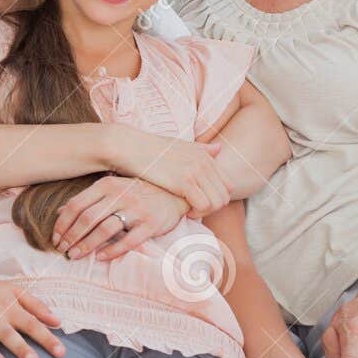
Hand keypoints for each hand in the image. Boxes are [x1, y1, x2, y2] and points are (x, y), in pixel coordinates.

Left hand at [52, 175, 188, 258]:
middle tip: (62, 250)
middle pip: (88, 218)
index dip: (62, 223)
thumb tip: (59, 212)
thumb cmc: (137, 193)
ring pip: (105, 229)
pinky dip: (112, 250)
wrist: (175, 194)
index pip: (76, 204)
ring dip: (87, 245)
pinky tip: (101, 257)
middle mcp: (120, 195)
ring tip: (75, 255)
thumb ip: (87, 200)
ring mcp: (137, 209)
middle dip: (71, 236)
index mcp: (106, 185)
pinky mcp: (151, 224)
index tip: (55, 238)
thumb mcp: (111, 190)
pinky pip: (129, 241)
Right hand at [108, 126, 227, 215]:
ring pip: (218, 202)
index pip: (228, 184)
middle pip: (226, 195)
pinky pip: (204, 205)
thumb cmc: (149, 148)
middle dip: (213, 207)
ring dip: (205, 211)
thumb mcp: (179, 144)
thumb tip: (219, 148)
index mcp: (206, 154)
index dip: (217, 197)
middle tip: (194, 209)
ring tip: (188, 211)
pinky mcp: (184, 181)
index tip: (200, 201)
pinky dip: (196, 212)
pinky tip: (183, 211)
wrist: (128, 146)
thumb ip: (201, 149)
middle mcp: (205, 161)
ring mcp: (196, 171)